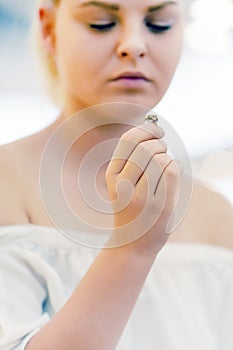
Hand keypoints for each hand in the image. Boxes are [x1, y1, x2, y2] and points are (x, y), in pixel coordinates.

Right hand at [105, 122, 179, 255]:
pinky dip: (176, 167)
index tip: (158, 132)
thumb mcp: (122, 183)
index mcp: (111, 175)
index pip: (129, 140)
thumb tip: (154, 128)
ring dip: (168, 158)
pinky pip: (172, 171)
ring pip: (161, 159)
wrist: (132, 243)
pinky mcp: (158, 205)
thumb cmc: (132, 208)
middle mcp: (122, 184)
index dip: (147, 129)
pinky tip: (173, 173)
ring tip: (166, 167)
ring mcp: (140, 196)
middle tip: (163, 152)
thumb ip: (133, 158)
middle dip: (160, 144)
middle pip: (147, 147)